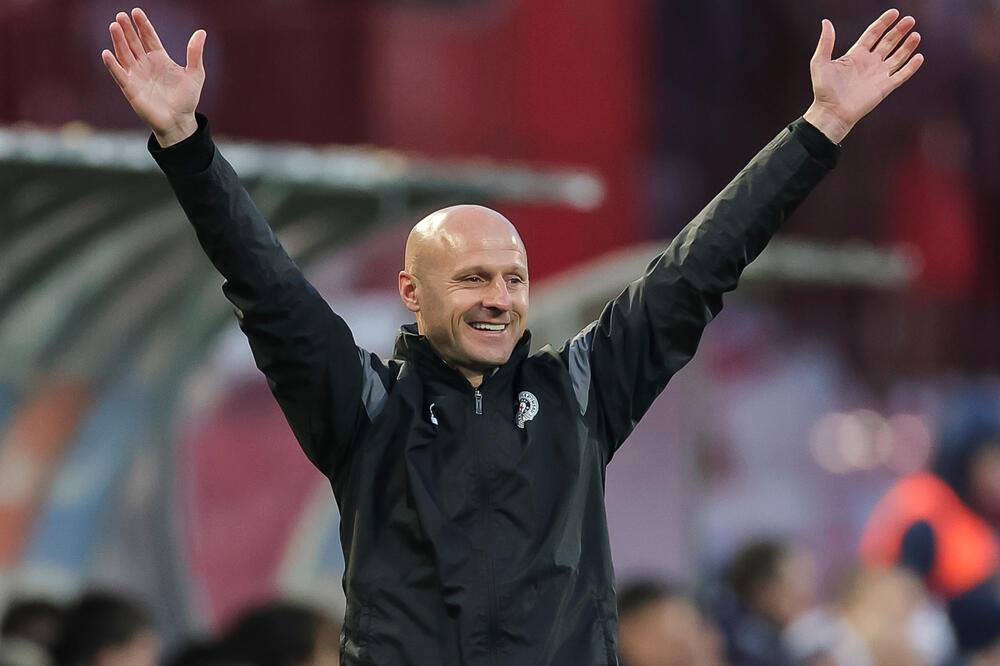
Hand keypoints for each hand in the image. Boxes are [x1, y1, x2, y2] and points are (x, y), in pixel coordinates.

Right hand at [101, 8, 205, 146]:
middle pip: (134, 42)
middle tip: (121, 15)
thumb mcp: (195, 74)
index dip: (143, 25)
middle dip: (128, 29)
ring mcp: (136, 75)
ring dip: (118, 41)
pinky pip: (119, 74)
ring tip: (114, 26)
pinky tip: (107, 53)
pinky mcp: (130, 88)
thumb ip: (195, 53)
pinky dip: (112, 64)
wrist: (180, 121)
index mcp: (160, 58)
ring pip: (124, 54)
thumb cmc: (187, 99)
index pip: (149, 37)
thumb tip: (201, 32)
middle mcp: (146, 64)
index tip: (136, 11)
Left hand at [804, 9, 923, 142]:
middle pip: (888, 42)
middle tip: (910, 20)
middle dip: (899, 31)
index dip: (883, 23)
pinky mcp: (885, 88)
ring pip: (897, 57)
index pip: (873, 34)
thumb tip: (826, 22)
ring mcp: (878, 75)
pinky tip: (919, 56)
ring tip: (916, 35)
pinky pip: (901, 75)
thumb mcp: (820, 62)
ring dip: (907, 46)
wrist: (831, 112)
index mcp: (856, 55)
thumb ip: (826, 42)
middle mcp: (869, 63)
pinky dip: (911, 67)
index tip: (894, 12)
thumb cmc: (823, 89)